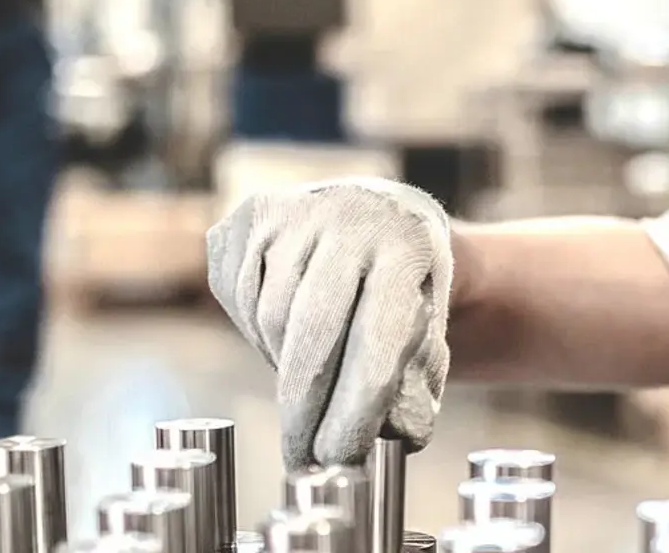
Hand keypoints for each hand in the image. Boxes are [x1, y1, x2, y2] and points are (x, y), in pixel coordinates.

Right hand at [206, 178, 453, 469]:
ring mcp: (295, 210)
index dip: (354, 409)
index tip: (338, 457)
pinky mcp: (250, 215)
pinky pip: (238, 296)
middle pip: (313, 333)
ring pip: (271, 319)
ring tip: (312, 378)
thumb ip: (416, 381)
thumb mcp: (430, 325)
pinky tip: (286, 331)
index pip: (377, 340)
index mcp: (408, 246)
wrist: (380, 211)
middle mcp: (350, 217)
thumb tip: (401, 438)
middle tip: (303, 458)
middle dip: (304, 410)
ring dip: (285, 366)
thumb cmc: (406, 285)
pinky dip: (258, 331)